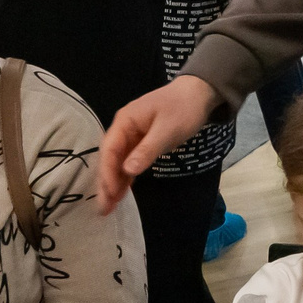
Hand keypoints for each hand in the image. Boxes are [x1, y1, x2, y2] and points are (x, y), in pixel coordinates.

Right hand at [97, 75, 218, 210]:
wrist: (198, 94)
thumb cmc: (183, 109)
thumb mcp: (167, 130)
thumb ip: (147, 150)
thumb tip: (127, 170)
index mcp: (125, 121)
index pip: (110, 150)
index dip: (108, 173)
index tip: (109, 193)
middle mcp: (123, 129)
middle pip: (110, 158)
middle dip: (106, 183)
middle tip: (104, 208)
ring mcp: (131, 136)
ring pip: (118, 163)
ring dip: (114, 184)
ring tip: (109, 207)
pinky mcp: (141, 143)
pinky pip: (129, 162)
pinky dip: (125, 178)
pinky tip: (121, 194)